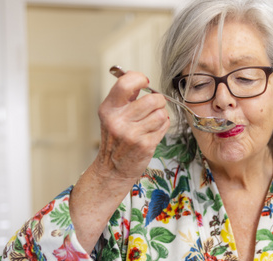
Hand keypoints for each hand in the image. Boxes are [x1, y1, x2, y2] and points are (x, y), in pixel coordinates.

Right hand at [69, 71, 169, 253]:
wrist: (112, 169)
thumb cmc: (116, 140)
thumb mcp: (112, 116)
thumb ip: (125, 98)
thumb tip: (140, 80)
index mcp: (109, 109)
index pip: (126, 83)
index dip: (140, 79)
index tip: (144, 83)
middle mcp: (118, 121)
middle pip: (152, 99)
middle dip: (158, 101)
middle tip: (155, 106)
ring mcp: (132, 134)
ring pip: (161, 114)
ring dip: (161, 116)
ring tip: (153, 122)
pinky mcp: (145, 145)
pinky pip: (164, 127)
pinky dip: (162, 128)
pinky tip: (153, 132)